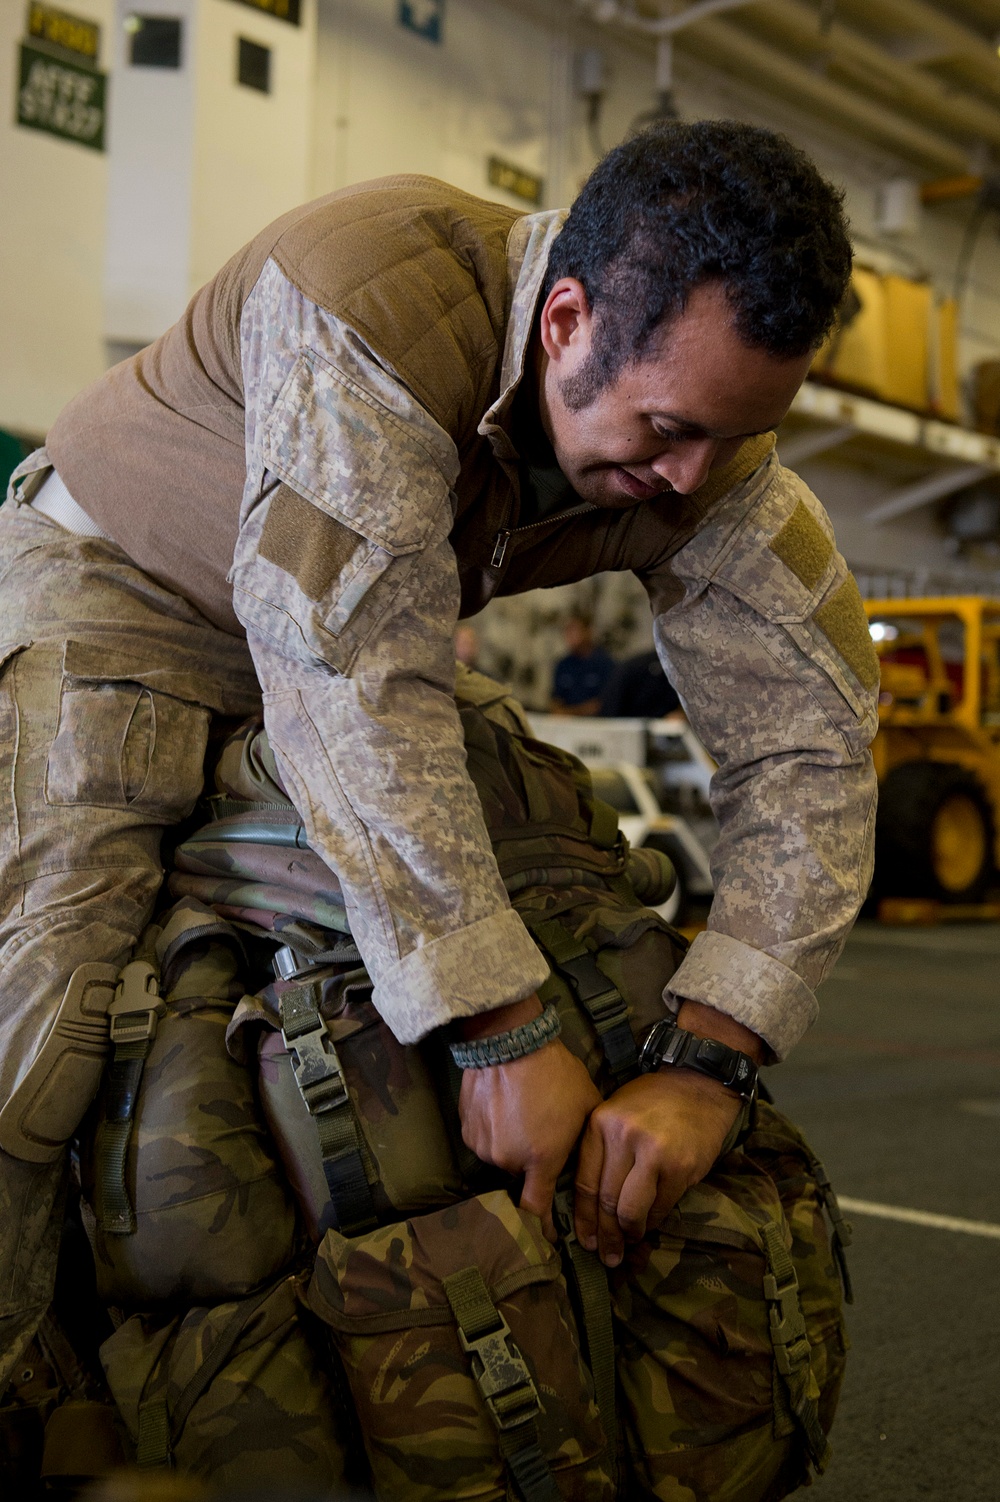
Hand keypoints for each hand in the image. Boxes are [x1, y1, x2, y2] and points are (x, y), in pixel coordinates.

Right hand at [458, 996, 599, 1240]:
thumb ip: (584, 1143)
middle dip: (532, 1164)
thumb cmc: (556, 1072)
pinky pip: (484, 1138)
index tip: (551, 1237)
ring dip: (512, 1145)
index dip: (543, 1229)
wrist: (510, 1040)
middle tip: (542, 1136)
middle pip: (520, 1175)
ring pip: (501, 1156)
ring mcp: (482, 1145)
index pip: (536, 1211)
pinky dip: (494, 1130)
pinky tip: (505, 1105)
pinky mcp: (466, 1127)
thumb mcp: (587, 1107)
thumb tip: (589, 1165)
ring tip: (524, 1114)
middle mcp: (507, 1160)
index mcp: (540, 1160)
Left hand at [573, 1068, 740, 1266]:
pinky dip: (653, 1222)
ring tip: (628, 1245)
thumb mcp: (616, 1112)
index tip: (585, 1239)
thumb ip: (602, 1150)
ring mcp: (653, 1152)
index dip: (583, 1218)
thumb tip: (590, 1204)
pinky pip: (660, 1207)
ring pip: (631, 1210)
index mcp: (601, 1123)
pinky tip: (649, 1227)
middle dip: (605, 1234)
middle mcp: (623, 1137)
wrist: (698, 1084)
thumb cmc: (652, 1101)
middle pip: (606, 1200)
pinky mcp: (681, 1167)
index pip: (584, 1182)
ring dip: (629, 1233)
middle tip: (606, 1256)